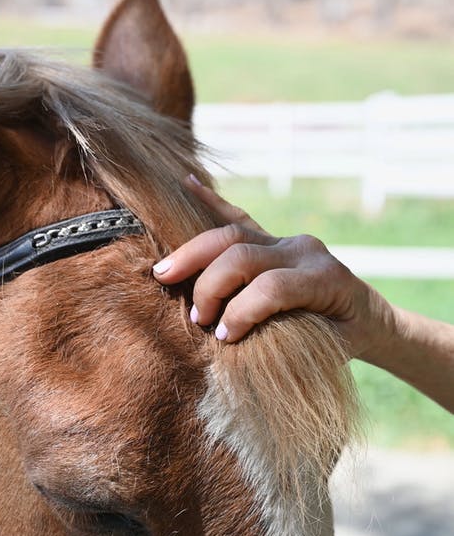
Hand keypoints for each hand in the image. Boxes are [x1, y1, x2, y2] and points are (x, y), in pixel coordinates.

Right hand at [152, 176, 396, 361]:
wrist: (368, 317)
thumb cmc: (345, 340)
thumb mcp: (329, 349)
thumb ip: (291, 345)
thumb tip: (235, 352)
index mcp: (323, 278)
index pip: (270, 287)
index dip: (240, 313)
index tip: (223, 338)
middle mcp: (305, 251)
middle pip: (244, 254)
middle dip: (210, 284)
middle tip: (197, 318)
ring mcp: (288, 239)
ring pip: (233, 232)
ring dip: (195, 253)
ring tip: (167, 274)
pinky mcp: (275, 237)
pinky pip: (240, 216)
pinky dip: (212, 201)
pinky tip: (189, 183)